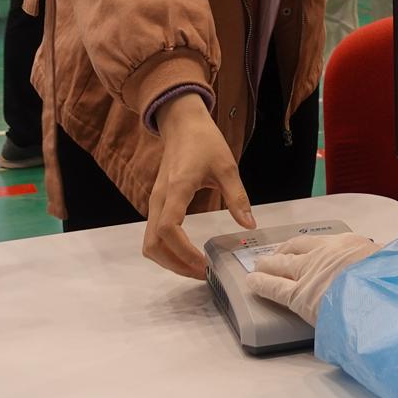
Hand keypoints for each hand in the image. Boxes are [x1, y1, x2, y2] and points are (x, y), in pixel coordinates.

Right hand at [144, 94, 253, 278]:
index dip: (183, 252)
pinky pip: (153, 235)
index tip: (204, 264)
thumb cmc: (205, 141)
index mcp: (177, 189)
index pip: (169, 229)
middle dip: (175, 264)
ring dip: (168, 261)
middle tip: (202, 273)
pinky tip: (187, 254)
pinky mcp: (156, 203)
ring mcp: (154, 202)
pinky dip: (166, 251)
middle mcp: (159, 199)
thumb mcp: (227, 166)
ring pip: (149, 243)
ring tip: (195, 268)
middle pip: (153, 244)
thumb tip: (249, 225)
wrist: (182, 123)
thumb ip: (237, 197)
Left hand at [245, 234, 380, 324]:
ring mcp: (309, 273)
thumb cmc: (392, 284)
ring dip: (268, 264)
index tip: (306, 248)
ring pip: (281, 265)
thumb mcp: (392, 266)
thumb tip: (389, 272)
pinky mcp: (298, 296)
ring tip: (260, 266)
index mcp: (349, 244)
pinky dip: (261, 283)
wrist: (384, 299)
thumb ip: (380, 266)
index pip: (323, 242)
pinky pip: (273, 287)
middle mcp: (325, 254)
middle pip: (297, 248)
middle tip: (278, 254)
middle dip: (284, 251)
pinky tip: (253, 282)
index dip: (309, 246)